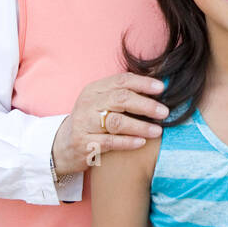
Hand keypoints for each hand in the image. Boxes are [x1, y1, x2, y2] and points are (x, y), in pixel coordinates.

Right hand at [51, 73, 167, 175]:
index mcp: (94, 89)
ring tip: (158, 130)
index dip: (143, 83)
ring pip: (116, 122)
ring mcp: (84, 124)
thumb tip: (158, 88)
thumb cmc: (91, 122)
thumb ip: (123, 94)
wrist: (63, 145)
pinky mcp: (84, 144)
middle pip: (121, 99)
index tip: (162, 89)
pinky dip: (128, 142)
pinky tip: (142, 142)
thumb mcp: (101, 102)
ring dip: (140, 126)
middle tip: (164, 112)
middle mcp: (87, 103)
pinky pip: (110, 142)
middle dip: (146, 105)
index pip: (121, 81)